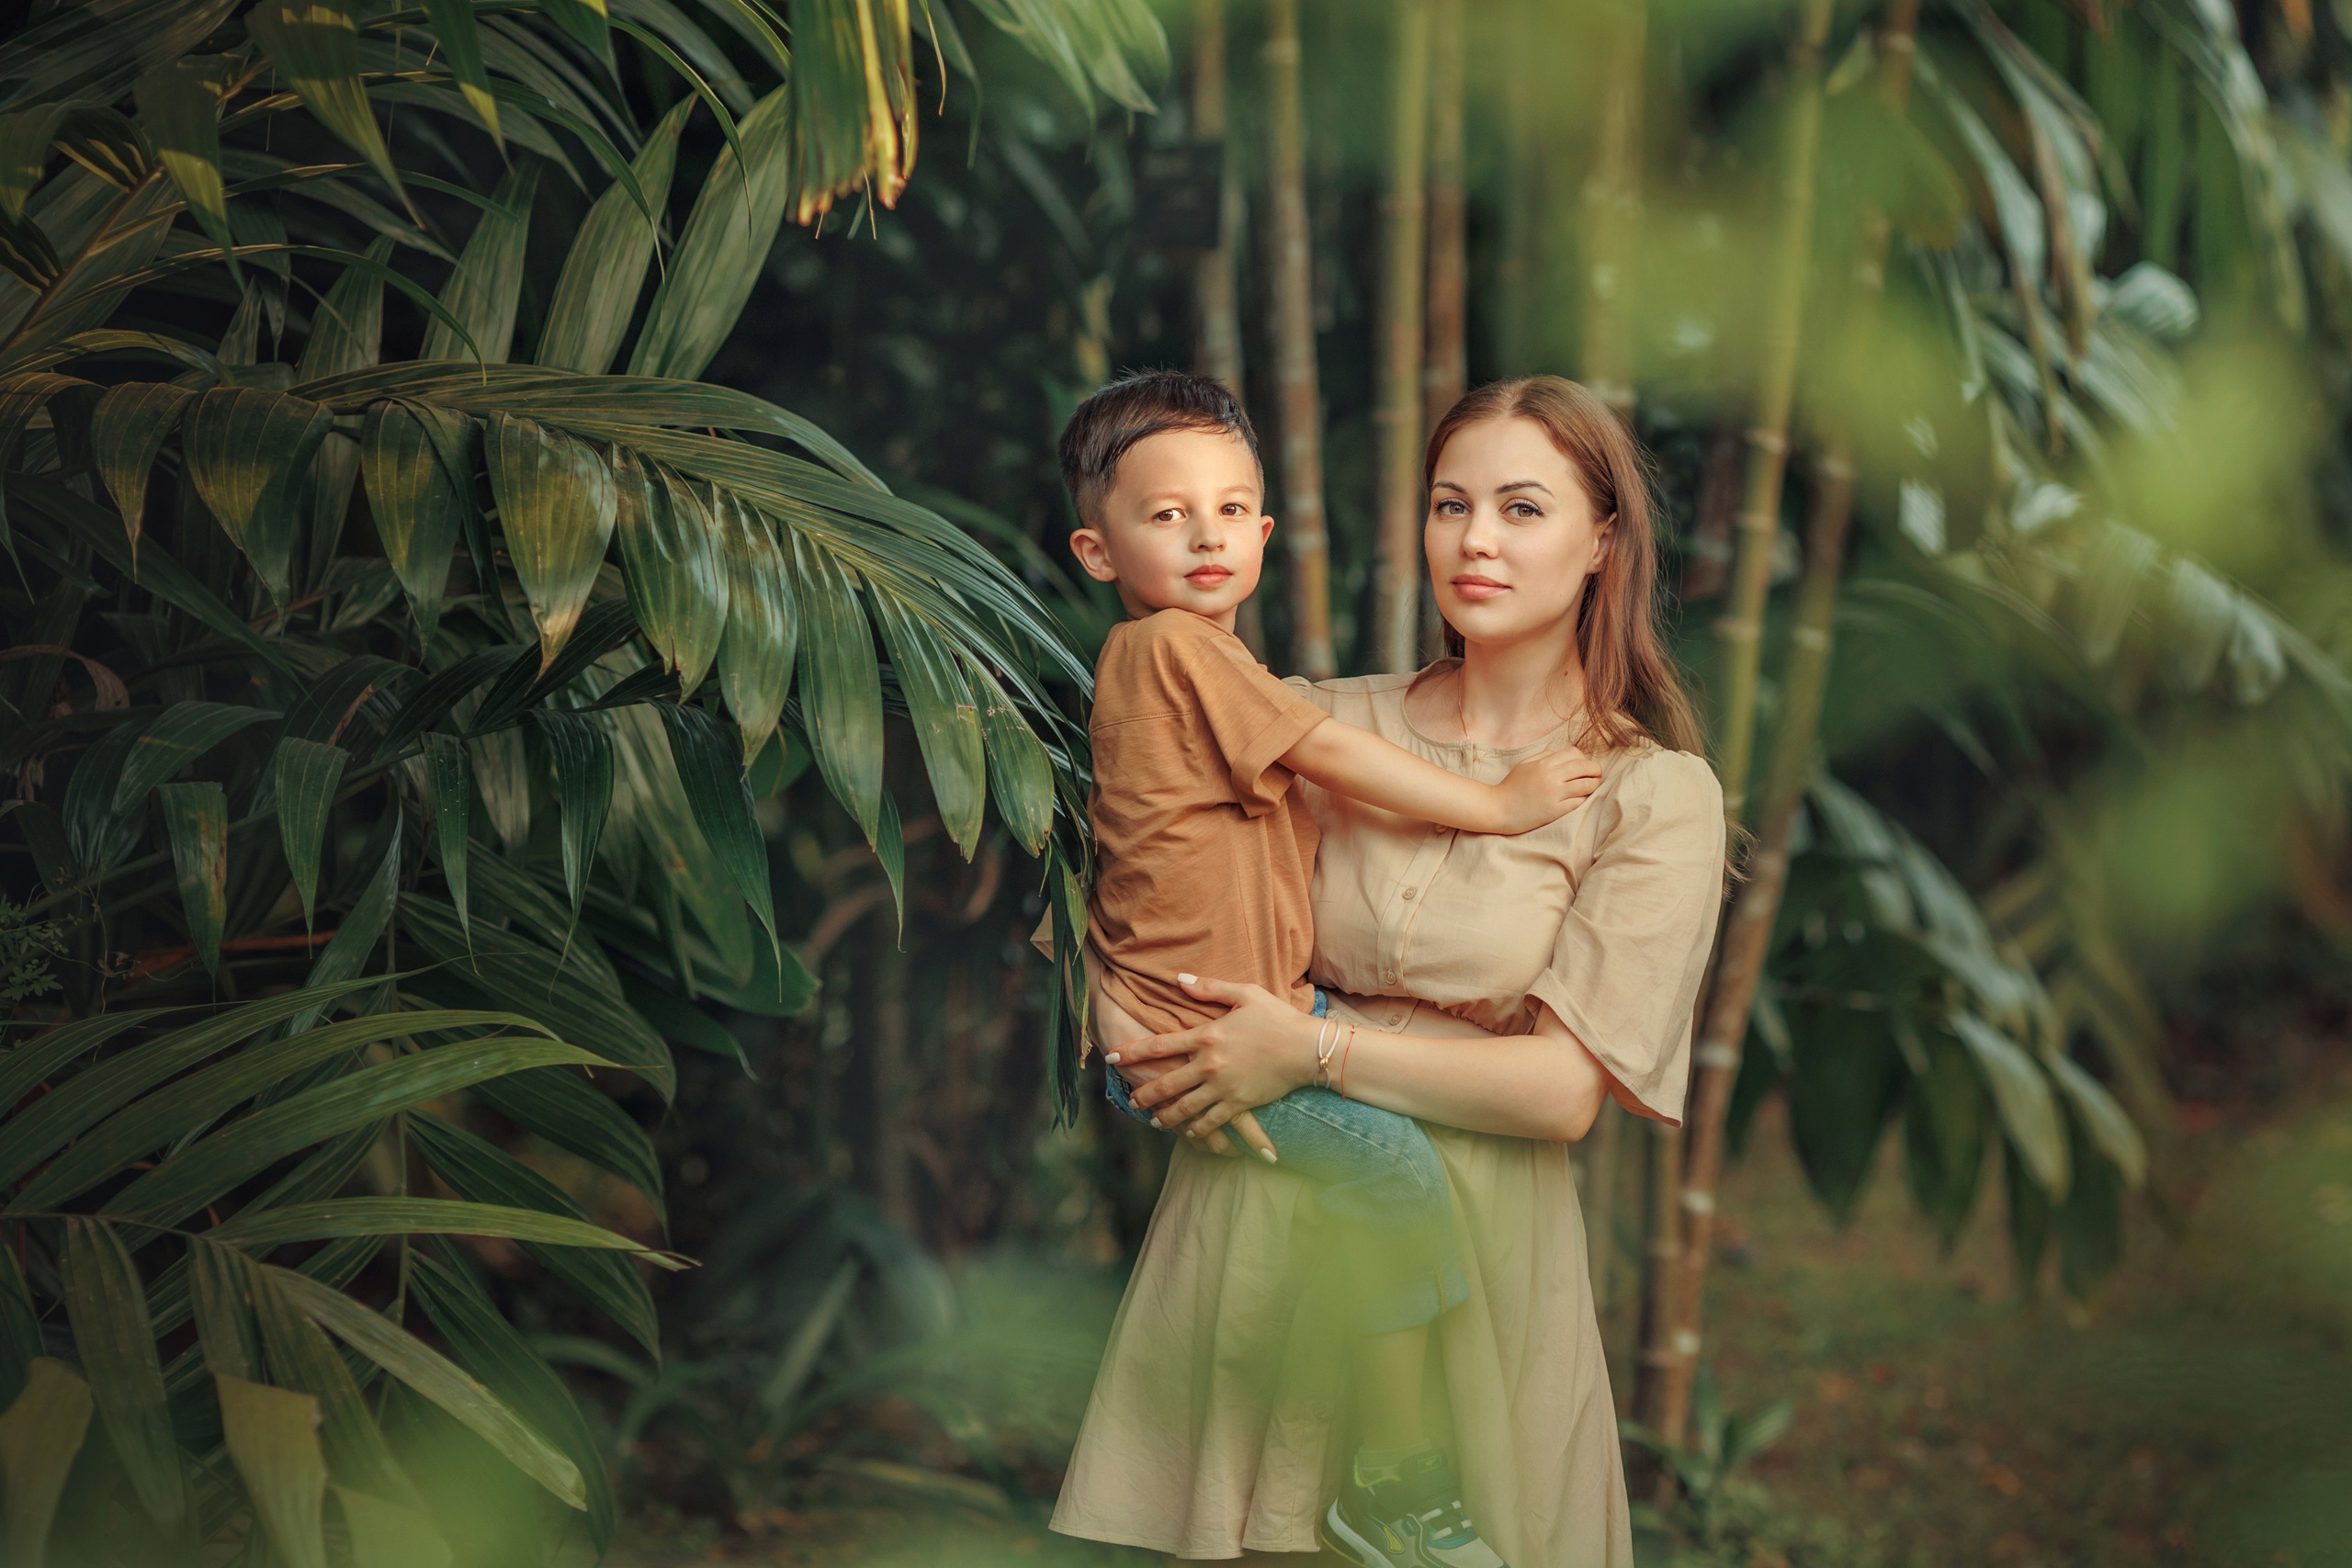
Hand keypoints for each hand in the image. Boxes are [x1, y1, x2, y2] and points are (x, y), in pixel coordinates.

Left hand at [1109, 975, 1318, 1145]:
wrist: (1307, 1049)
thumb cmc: (1278, 1017)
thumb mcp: (1245, 994)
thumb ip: (1209, 987)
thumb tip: (1179, 979)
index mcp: (1207, 1035)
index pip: (1160, 1046)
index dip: (1132, 1053)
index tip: (1112, 1059)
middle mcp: (1210, 1064)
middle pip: (1166, 1083)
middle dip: (1144, 1093)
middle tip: (1131, 1100)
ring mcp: (1223, 1087)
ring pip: (1184, 1108)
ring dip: (1166, 1116)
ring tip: (1154, 1121)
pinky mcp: (1239, 1104)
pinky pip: (1211, 1122)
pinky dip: (1197, 1129)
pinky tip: (1190, 1132)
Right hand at [1490, 746, 1601, 832]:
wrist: (1497, 808)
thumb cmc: (1510, 786)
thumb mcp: (1524, 764)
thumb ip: (1542, 756)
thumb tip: (1559, 753)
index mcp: (1544, 763)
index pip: (1575, 754)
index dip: (1583, 759)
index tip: (1584, 766)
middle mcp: (1551, 776)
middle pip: (1584, 767)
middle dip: (1596, 770)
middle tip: (1597, 775)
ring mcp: (1554, 794)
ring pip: (1586, 785)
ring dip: (1594, 785)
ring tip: (1594, 787)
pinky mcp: (1554, 810)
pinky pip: (1578, 802)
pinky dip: (1584, 799)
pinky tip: (1582, 799)